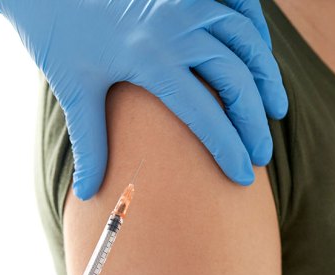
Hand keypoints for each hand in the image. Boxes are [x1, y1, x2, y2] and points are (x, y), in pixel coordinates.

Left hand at [0, 0, 288, 199]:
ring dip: (266, 76)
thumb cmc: (58, 36)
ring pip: (246, 39)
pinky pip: (239, 5)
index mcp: (148, 57)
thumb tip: (89, 195)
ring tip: (276, 110)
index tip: (243, 177)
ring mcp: (185, 0)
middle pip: (235, 79)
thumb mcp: (73, 89)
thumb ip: (89, 144)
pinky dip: (256, 30)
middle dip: (255, 122)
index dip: (228, 148)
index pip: (204, 113)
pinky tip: (261, 58)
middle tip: (262, 154)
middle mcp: (174, 25)